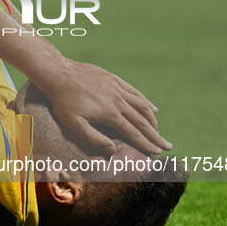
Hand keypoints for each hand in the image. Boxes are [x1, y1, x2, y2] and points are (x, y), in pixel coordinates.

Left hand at [48, 59, 171, 155]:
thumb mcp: (74, 124)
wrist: (59, 73)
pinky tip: (151, 107)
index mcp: (110, 114)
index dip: (146, 144)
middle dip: (155, 135)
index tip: (157, 152)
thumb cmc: (64, 101)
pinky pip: (134, 92)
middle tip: (167, 145)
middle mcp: (118, 100)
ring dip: (152, 119)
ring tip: (158, 130)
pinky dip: (145, 101)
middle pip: (142, 121)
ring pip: (141, 105)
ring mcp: (117, 88)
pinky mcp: (113, 79)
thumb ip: (94, 139)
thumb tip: (113, 150)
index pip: (133, 132)